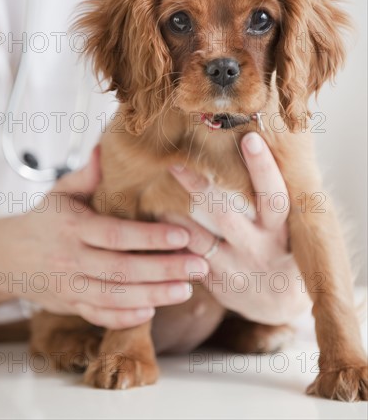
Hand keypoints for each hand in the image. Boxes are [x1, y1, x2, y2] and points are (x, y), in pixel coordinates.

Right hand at [0, 146, 207, 328]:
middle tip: (200, 266)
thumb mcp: (61, 192)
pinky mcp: (72, 304)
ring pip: (115, 296)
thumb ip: (87, 174)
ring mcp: (72, 286)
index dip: (149, 238)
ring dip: (154, 295)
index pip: (116, 234)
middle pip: (122, 270)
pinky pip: (99, 315)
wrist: (9, 256)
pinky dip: (125, 317)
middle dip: (164, 270)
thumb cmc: (44, 220)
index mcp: (73, 228)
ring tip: (186, 289)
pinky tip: (152, 311)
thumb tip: (105, 148)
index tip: (182, 235)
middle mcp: (73, 259)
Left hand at [169, 132, 310, 324]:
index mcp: (281, 229)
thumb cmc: (281, 248)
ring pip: (198, 239)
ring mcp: (235, 268)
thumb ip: (274, 197)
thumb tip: (255, 143)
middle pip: (225, 215)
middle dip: (199, 187)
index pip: (275, 196)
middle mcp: (259, 248)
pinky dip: (171, 240)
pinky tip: (153, 223)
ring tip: (152, 190)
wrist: (279, 302)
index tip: (249, 138)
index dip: (263, 168)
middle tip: (175, 162)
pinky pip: (187, 258)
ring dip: (174, 216)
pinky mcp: (216, 282)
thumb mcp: (289, 226)